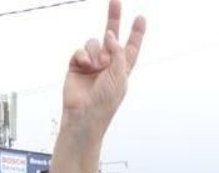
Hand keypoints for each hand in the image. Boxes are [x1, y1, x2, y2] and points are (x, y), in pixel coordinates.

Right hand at [61, 1, 145, 131]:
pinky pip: (80, 50)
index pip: (131, 47)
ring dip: (95, 51)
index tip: (141, 18)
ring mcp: (92, 64)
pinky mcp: (77, 66)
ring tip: (95, 66)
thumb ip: (118, 52)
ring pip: (94, 42)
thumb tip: (110, 35)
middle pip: (111, 36)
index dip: (136, 33)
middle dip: (113, 18)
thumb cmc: (105, 102)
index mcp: (122, 68)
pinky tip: (85, 65)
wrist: (84, 115)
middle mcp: (107, 64)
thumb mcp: (119, 76)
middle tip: (115, 1)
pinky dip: (83, 55)